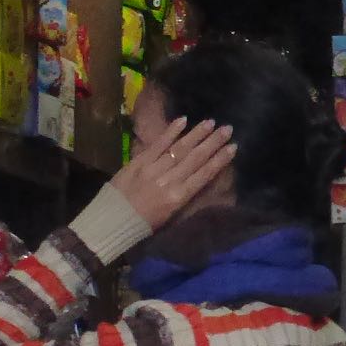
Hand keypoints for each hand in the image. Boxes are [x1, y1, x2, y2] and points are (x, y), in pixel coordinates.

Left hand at [107, 117, 235, 231]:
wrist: (112, 222)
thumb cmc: (143, 224)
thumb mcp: (169, 216)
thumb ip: (184, 194)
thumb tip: (199, 176)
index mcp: (178, 198)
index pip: (204, 175)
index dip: (220, 160)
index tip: (233, 147)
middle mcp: (169, 181)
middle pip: (196, 158)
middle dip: (214, 142)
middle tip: (228, 128)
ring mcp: (154, 169)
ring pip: (180, 148)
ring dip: (197, 134)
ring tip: (211, 122)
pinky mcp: (139, 161)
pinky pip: (158, 144)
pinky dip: (171, 131)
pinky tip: (184, 120)